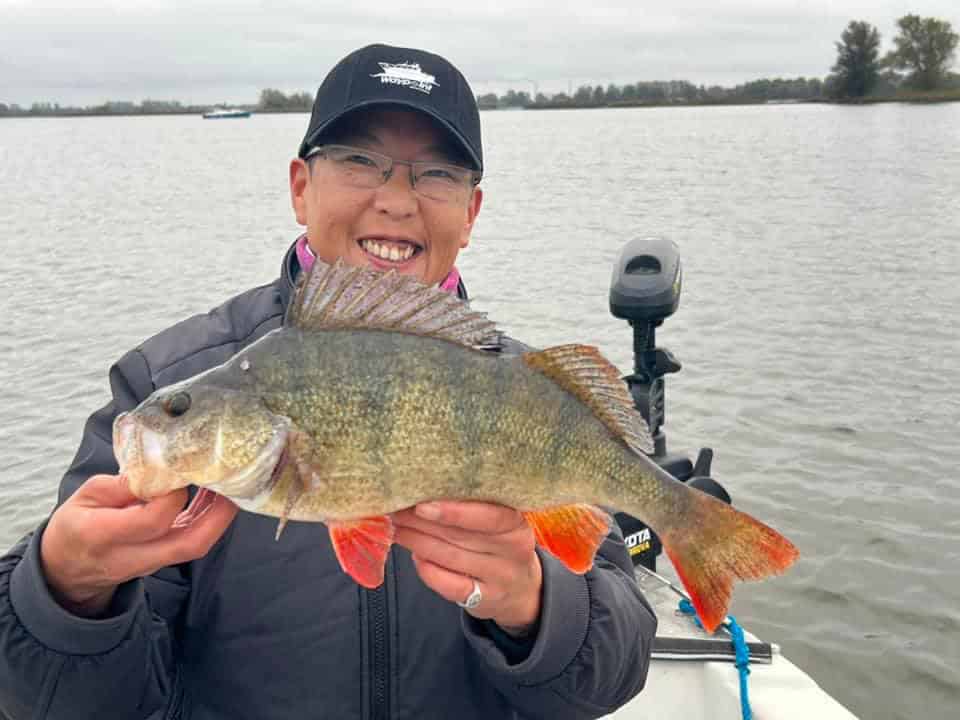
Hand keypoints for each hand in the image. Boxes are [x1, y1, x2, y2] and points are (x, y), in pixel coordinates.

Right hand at [40, 474, 237, 617]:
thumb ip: (121, 485)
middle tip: (229, 482)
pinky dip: (209, 519)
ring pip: (195, 546)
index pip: (152, 521)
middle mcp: (131, 555)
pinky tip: (215, 495)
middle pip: (188, 544)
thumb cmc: (76, 525)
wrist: (68, 569)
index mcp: (102, 535)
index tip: (179, 473)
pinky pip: (192, 543)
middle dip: (217, 514)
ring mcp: (151, 563)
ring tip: (226, 483)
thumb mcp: (85, 496)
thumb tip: (159, 471)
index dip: (173, 496)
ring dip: (218, 516)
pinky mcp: (163, 560)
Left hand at [392, 501, 542, 634]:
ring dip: (417, 542)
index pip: (488, 517)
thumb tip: (424, 492)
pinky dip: (427, 570)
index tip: (422, 505)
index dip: (454, 511)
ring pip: (450, 557)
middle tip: (395, 510)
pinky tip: (415, 557)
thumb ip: (473, 509)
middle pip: (460, 535)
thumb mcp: (500, 524)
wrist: (523, 590)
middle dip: (422, 522)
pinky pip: (449, 585)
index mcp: (516, 525)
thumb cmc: (501, 545)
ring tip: (397, 528)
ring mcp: (498, 578)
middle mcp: (511, 552)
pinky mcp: (484, 600)